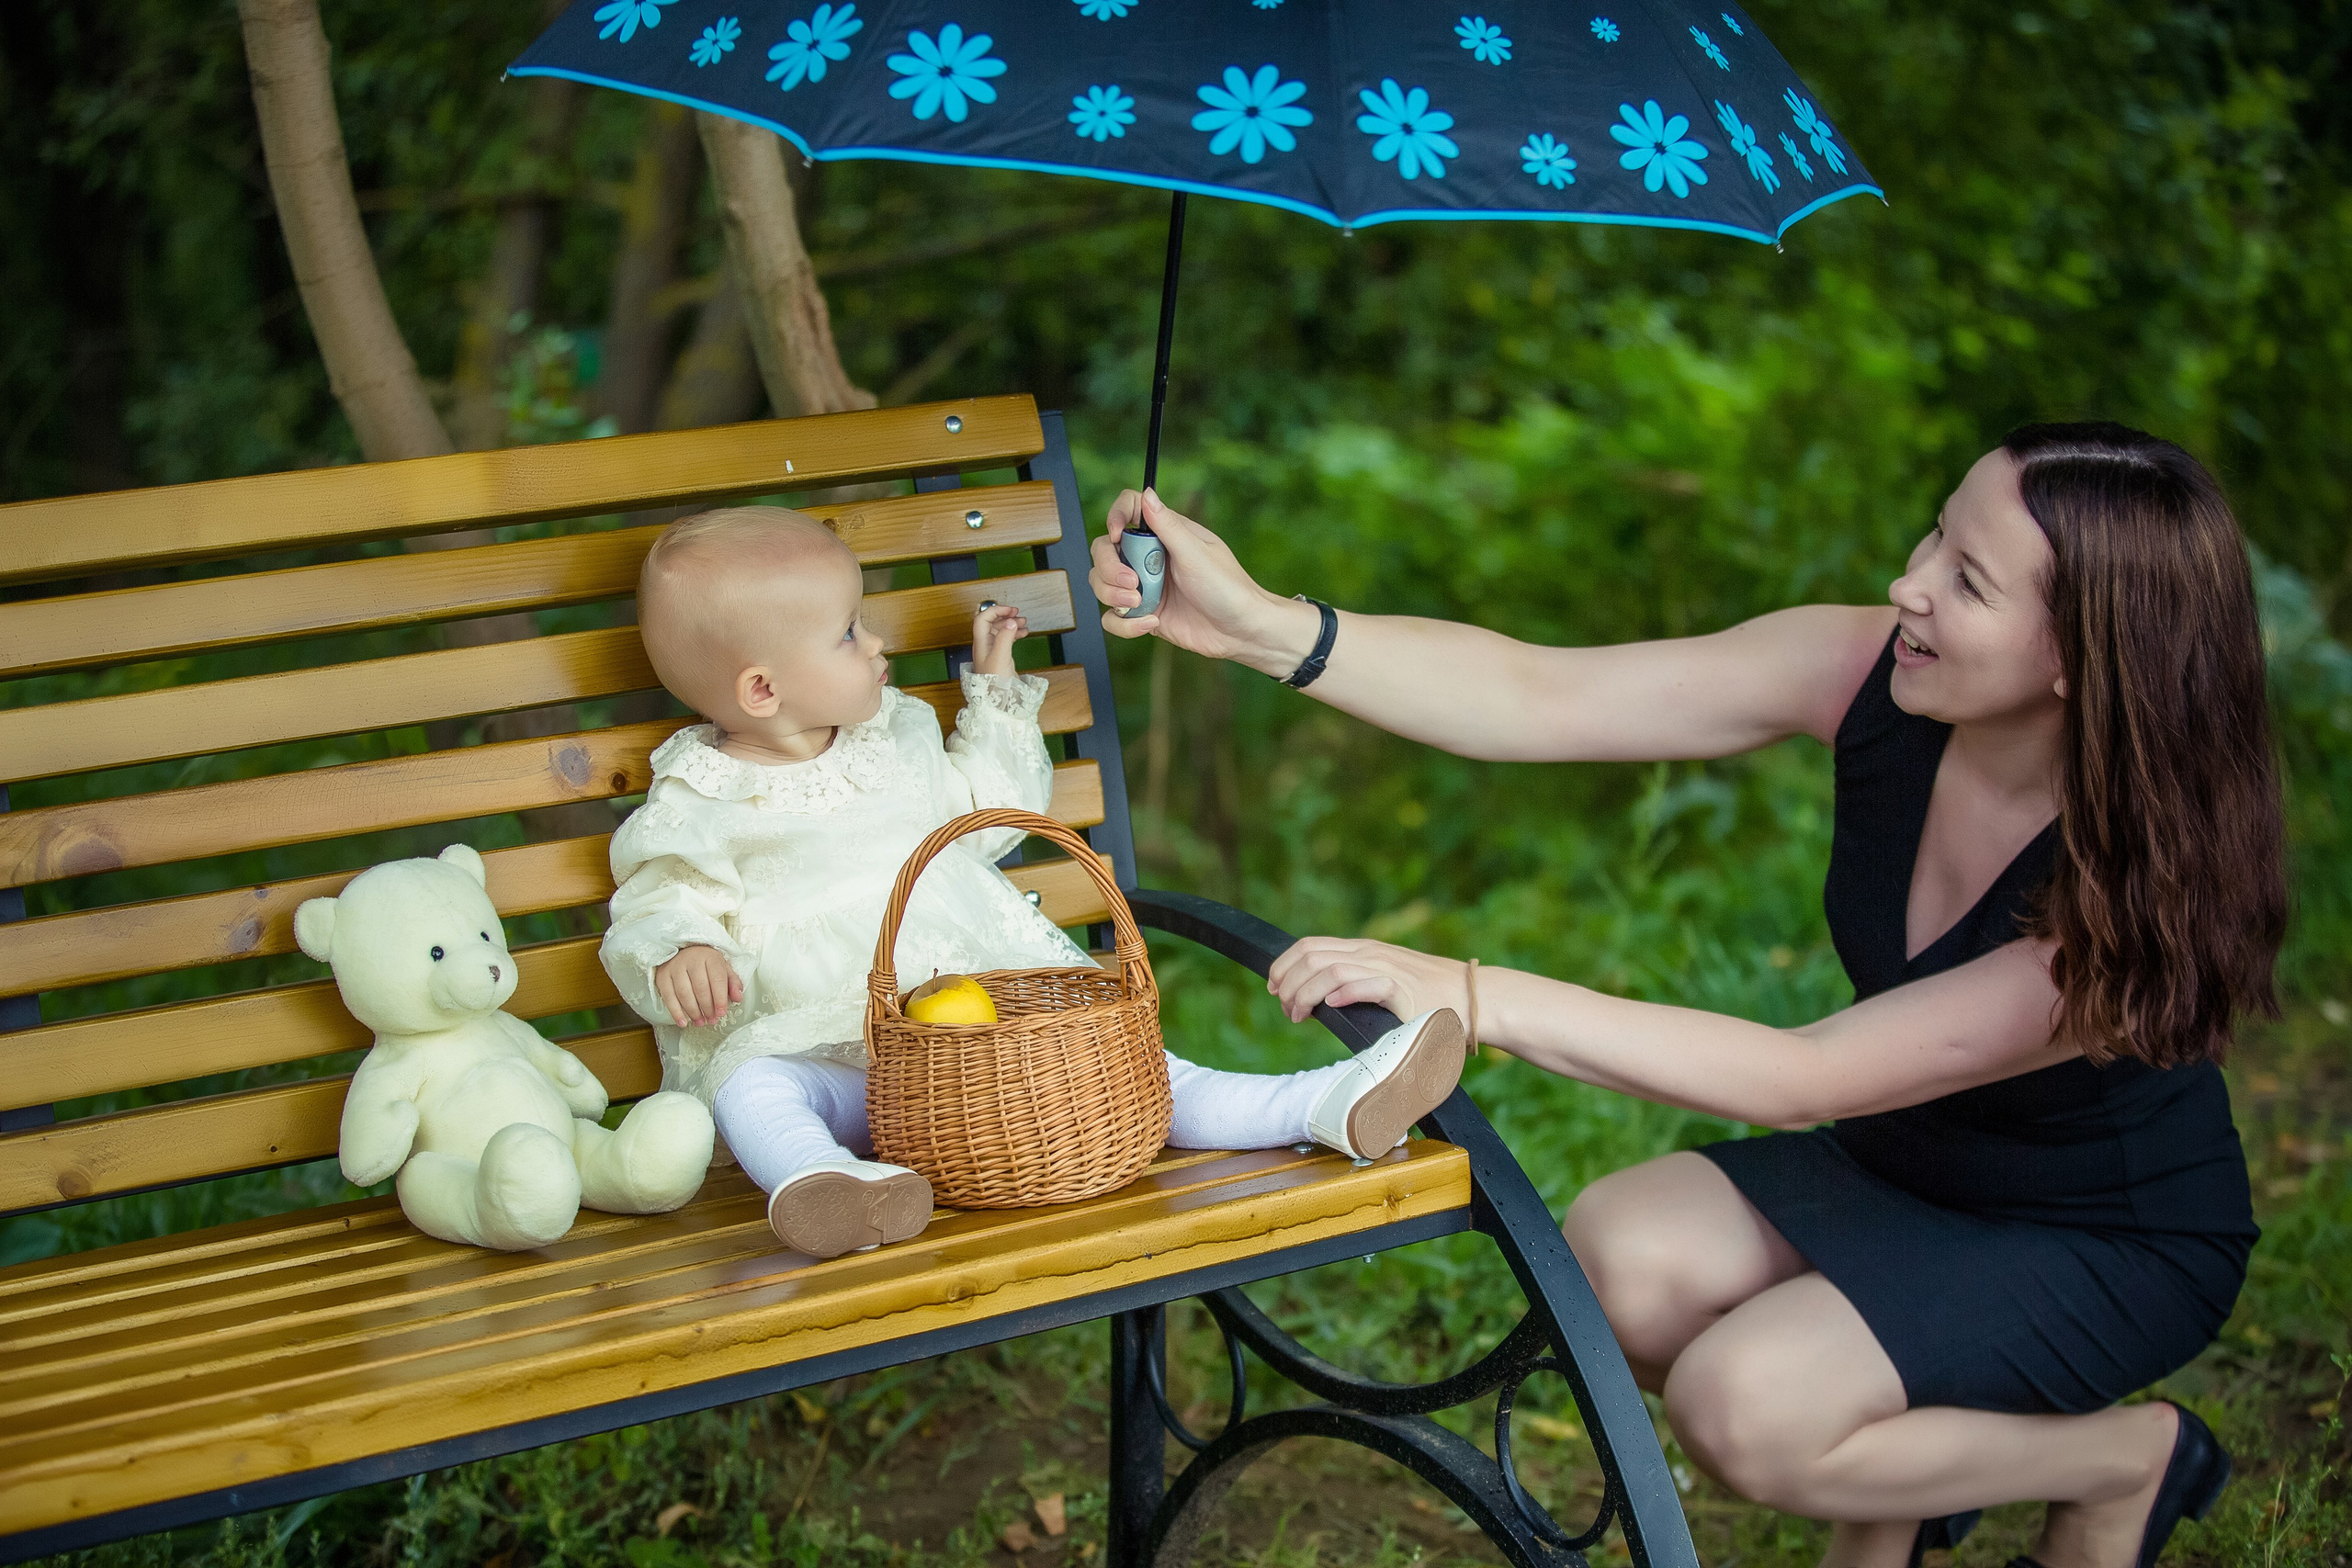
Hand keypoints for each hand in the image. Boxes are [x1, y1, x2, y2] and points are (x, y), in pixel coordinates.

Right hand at [655, 945, 741, 1026]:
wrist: (681, 951)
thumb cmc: (705, 963)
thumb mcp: (723, 968)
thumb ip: (733, 983)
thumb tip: (738, 997)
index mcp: (710, 957)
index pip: (717, 979)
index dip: (720, 998)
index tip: (721, 1013)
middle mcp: (692, 960)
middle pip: (700, 988)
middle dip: (707, 1008)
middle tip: (711, 1020)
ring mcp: (675, 967)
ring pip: (684, 994)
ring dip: (693, 1012)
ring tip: (700, 1021)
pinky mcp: (663, 976)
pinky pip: (669, 997)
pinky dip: (676, 1012)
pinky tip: (683, 1022)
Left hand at [970, 600, 1027, 676]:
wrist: (998, 701)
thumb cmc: (995, 683)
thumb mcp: (1000, 656)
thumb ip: (1005, 637)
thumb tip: (1010, 621)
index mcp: (981, 643)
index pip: (983, 619)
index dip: (995, 611)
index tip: (1010, 610)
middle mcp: (985, 646)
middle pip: (992, 623)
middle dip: (1005, 616)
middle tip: (1018, 614)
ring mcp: (992, 651)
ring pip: (1000, 631)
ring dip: (1011, 624)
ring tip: (1023, 623)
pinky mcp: (1000, 657)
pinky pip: (1006, 639)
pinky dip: (1014, 633)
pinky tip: (1023, 633)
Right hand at [1089, 488, 1321, 676]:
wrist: (1240, 632)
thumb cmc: (1228, 588)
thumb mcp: (1197, 554)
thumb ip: (1168, 526)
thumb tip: (1147, 494)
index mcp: (1164, 535)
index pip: (1127, 510)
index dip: (1114, 517)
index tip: (1117, 536)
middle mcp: (1148, 558)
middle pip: (1103, 550)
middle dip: (1108, 567)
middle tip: (1131, 582)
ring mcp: (1143, 587)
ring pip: (1101, 583)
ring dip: (1112, 596)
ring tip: (1138, 605)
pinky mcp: (1142, 614)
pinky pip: (1113, 618)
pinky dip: (1125, 625)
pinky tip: (1151, 624)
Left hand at [1266, 936, 1468, 1025]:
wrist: (1474, 999)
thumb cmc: (1430, 998)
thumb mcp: (1384, 982)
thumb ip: (1356, 983)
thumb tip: (1320, 998)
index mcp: (1363, 951)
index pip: (1310, 946)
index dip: (1284, 965)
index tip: (1274, 988)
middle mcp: (1371, 954)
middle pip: (1312, 956)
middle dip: (1288, 982)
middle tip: (1286, 1010)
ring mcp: (1387, 969)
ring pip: (1331, 970)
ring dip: (1305, 992)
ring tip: (1299, 1014)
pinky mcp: (1404, 990)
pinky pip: (1369, 984)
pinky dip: (1345, 992)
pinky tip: (1332, 1006)